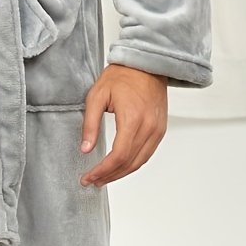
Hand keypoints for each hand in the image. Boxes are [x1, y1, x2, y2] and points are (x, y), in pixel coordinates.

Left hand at [79, 64, 168, 186]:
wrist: (147, 64)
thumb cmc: (122, 75)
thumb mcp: (97, 96)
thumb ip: (90, 124)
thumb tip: (85, 148)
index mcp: (133, 119)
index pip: (118, 155)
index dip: (102, 170)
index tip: (88, 177)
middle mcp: (149, 127)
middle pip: (130, 163)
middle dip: (109, 176)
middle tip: (92, 181)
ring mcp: (157, 130)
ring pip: (140, 162)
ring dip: (121, 173)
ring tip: (103, 178)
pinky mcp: (160, 130)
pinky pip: (147, 154)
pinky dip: (132, 164)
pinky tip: (119, 167)